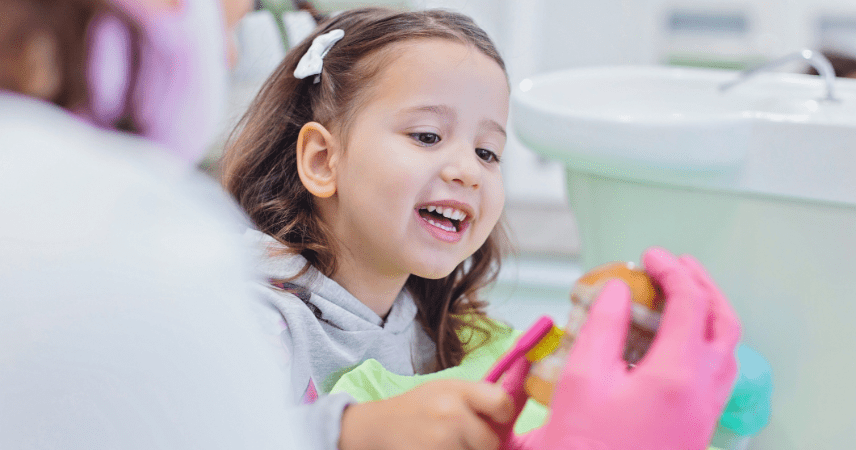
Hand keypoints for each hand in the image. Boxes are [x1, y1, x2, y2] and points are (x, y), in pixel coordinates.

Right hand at [340, 378, 514, 449]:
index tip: (494, 418)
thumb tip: (520, 401)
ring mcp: (440, 442)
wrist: (378, 427)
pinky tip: (439, 449)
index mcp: (457, 391)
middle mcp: (450, 415)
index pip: (502, 403)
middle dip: (483, 443)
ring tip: (447, 443)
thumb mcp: (447, 390)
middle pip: (491, 441)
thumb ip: (479, 396)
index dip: (502, 414)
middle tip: (465, 437)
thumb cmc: (419, 407)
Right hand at [502, 247, 740, 449]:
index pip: (690, 303)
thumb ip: (604, 326)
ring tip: (681, 297)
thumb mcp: (582, 378)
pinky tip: (677, 344)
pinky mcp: (697, 428)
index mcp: (678, 374)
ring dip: (710, 314)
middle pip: (723, 322)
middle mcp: (703, 392)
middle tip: (676, 266)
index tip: (649, 256)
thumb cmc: (585, 445)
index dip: (671, 271)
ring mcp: (705, 413)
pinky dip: (705, 344)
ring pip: (727, 350)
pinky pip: (718, 375)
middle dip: (702, 285)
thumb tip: (619, 290)